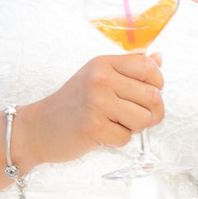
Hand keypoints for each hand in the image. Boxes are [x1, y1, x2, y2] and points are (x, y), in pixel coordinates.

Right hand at [16, 52, 163, 166]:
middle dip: (151, 113)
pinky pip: (125, 138)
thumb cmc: (73, 104)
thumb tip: (158, 58)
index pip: (149, 68)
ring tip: (116, 124)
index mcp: (104, 63)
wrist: (38, 128)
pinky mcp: (92, 127)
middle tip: (135, 117)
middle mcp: (100, 79)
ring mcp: (96, 102)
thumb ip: (129, 68)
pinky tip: (102, 133)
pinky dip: (117, 140)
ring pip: (143, 119)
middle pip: (152, 97)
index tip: (145, 95)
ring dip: (134, 128)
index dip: (157, 85)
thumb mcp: (97, 77)